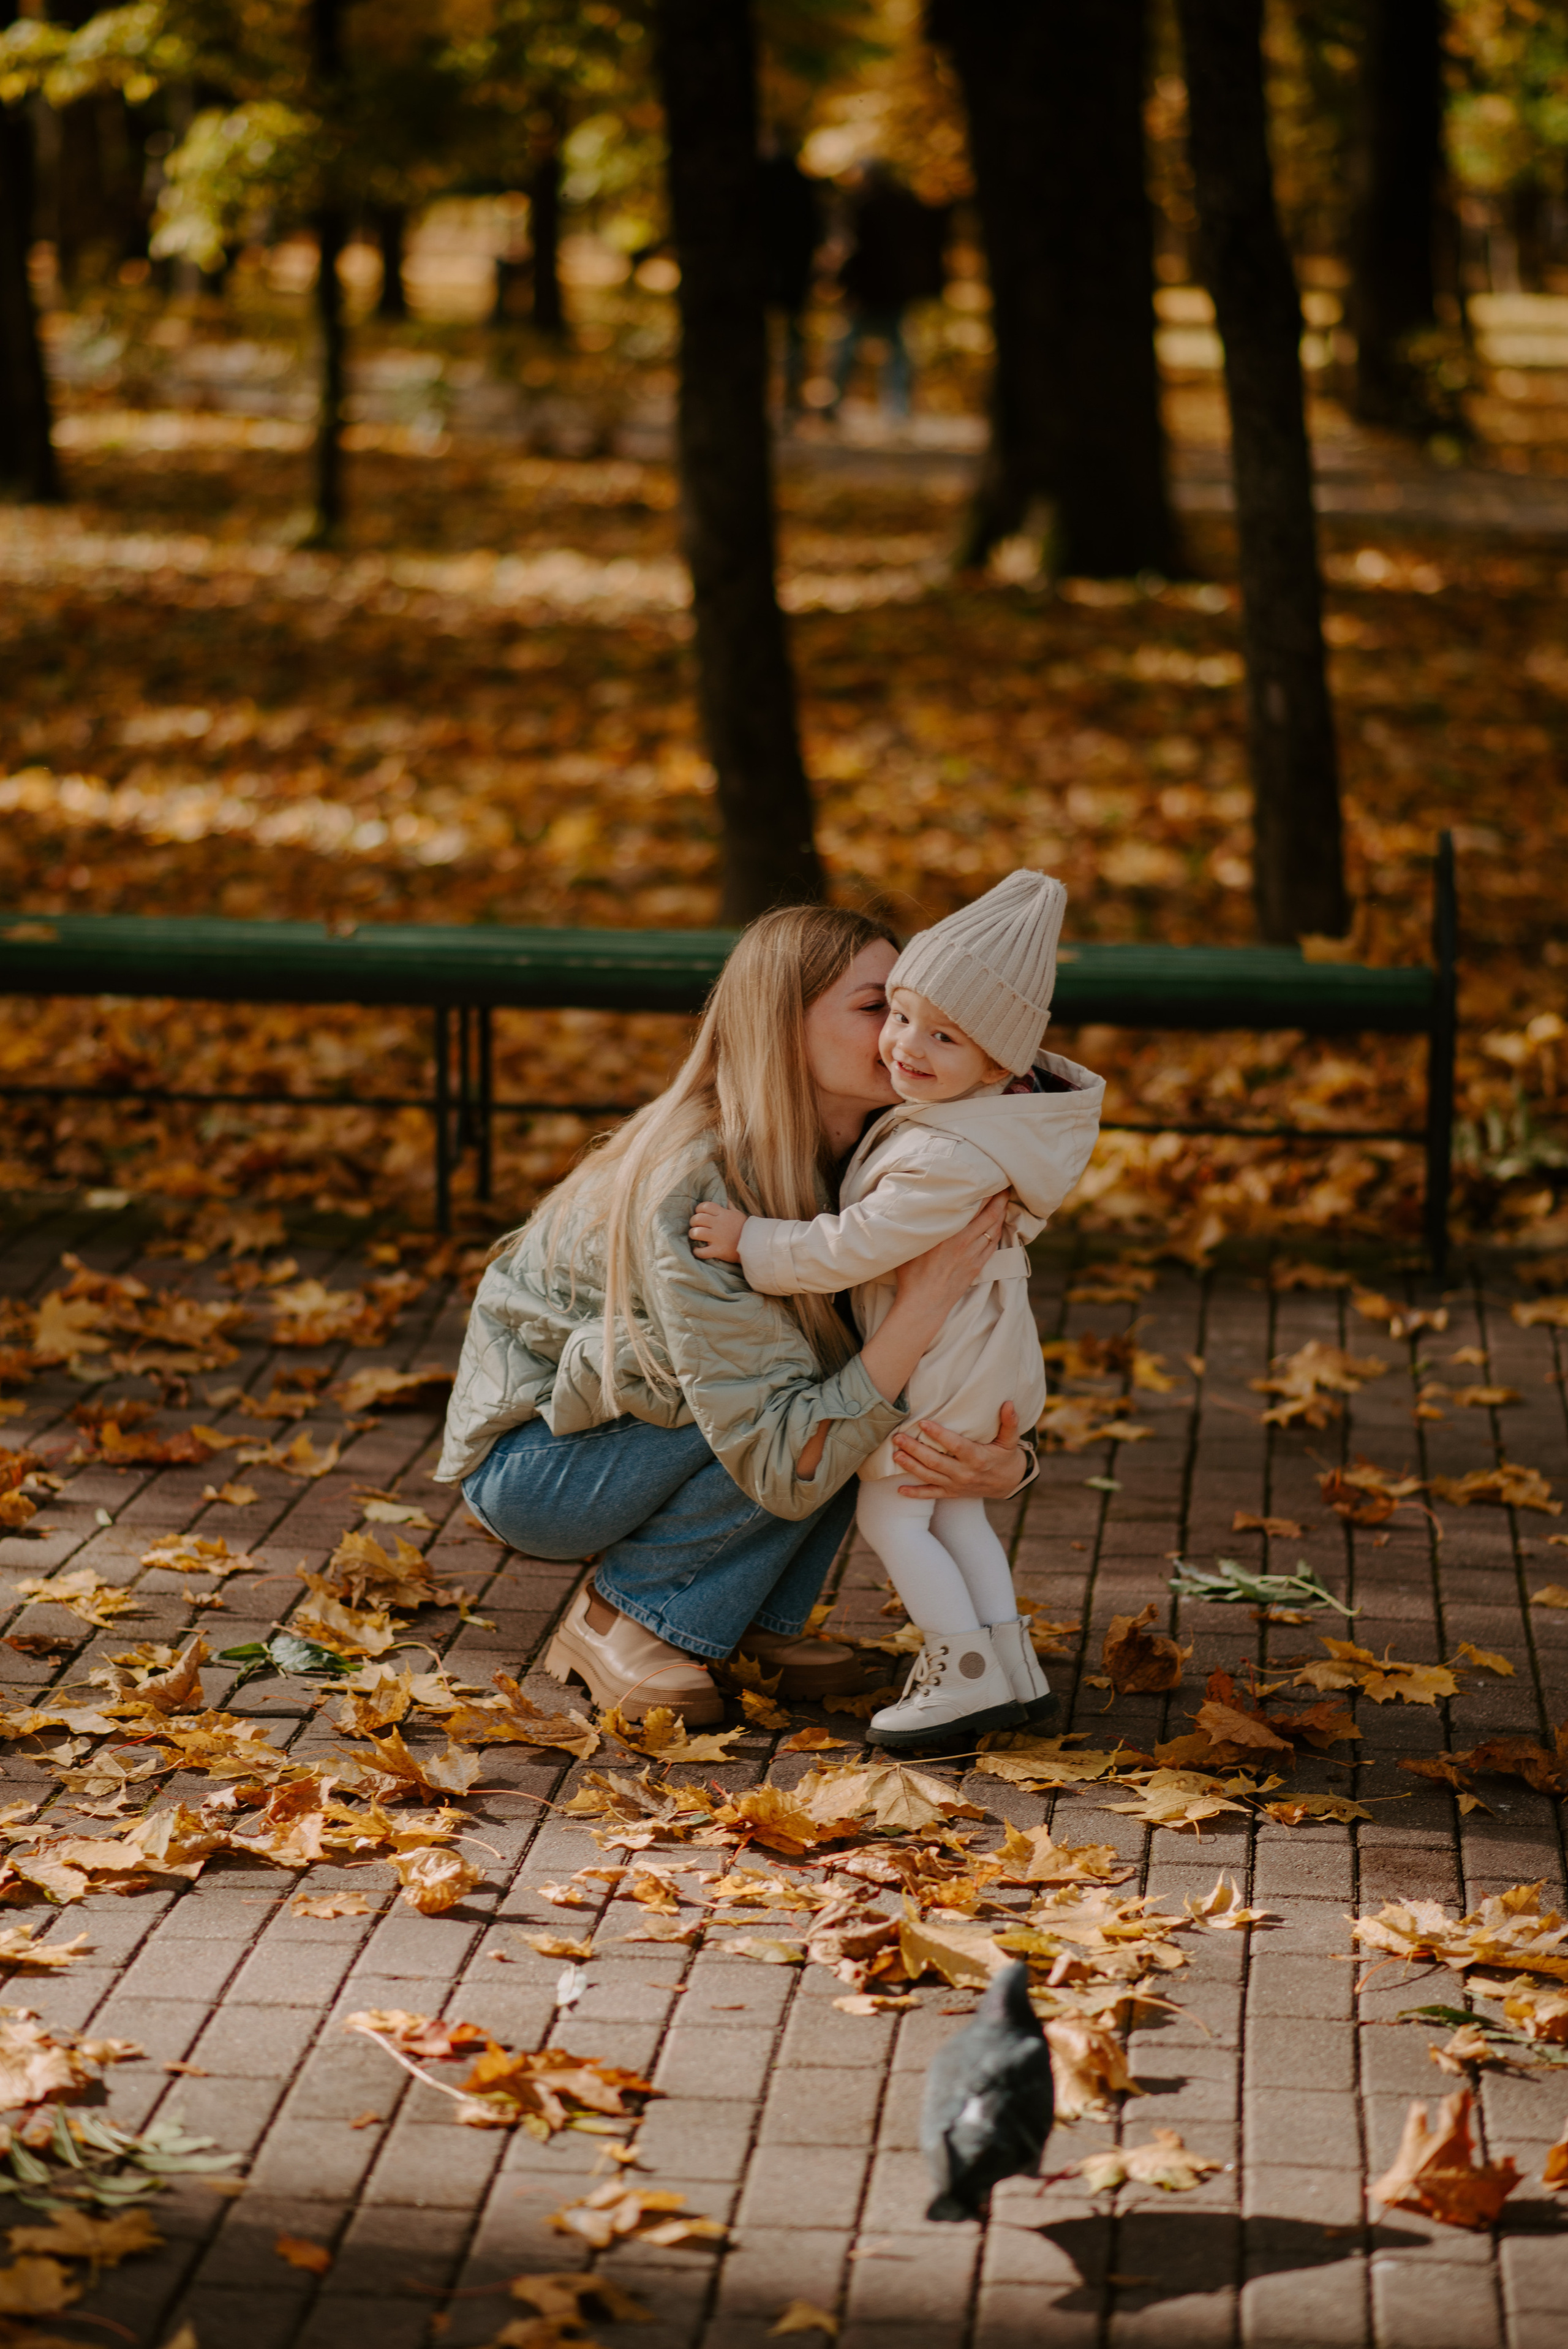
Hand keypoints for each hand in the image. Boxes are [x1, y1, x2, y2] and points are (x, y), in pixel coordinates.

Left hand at [690, 1201, 746, 1262]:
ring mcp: (717, 1238)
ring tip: (696, 1237)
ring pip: (696, 1233)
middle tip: (696, 1226)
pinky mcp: (718, 1250)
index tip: (700, 1214)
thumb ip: (730, 1206)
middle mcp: (718, 1224)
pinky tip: (698, 1250)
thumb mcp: (739, 1214)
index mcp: (723, 1214)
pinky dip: (697, 1252)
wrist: (756, 1245)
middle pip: (697, 1218)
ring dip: (693, 1235)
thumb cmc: (747, 1229)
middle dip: (693, 1222)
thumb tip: (726, 1198)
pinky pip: (702, 1251)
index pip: (704, 1206)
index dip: (699, 1209)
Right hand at [891, 1191, 1008, 1316]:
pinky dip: (997, 1232)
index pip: (974, 1207)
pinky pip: (993, 1245)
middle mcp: (965, 1241)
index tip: (990, 1180)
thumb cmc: (912, 1274)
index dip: (985, 1193)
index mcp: (949, 1233)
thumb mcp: (912, 1244)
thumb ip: (919, 1224)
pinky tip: (998, 1225)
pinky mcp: (976, 1266)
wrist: (924, 1303)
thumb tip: (916, 1206)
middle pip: (990, 1215)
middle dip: (1000, 1199)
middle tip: (1005, 1185)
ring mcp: (973, 1255)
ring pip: (994, 1229)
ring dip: (1001, 1214)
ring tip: (1004, 1201)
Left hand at [893, 1401, 1028, 1499]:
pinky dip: (915, 1493)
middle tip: (898, 1438)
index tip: (923, 1423)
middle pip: (935, 1461)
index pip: (955, 1445)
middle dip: (915, 1449)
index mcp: (977, 1458)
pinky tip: (900, 1489)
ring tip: (895, 1454)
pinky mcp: (952, 1493)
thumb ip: (1009, 1422)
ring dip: (910, 1466)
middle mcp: (964, 1473)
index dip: (939, 1435)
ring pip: (929, 1476)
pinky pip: (931, 1494)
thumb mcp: (1010, 1440)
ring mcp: (956, 1485)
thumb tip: (1009, 1403)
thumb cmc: (1006, 1457)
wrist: (1009, 1484)